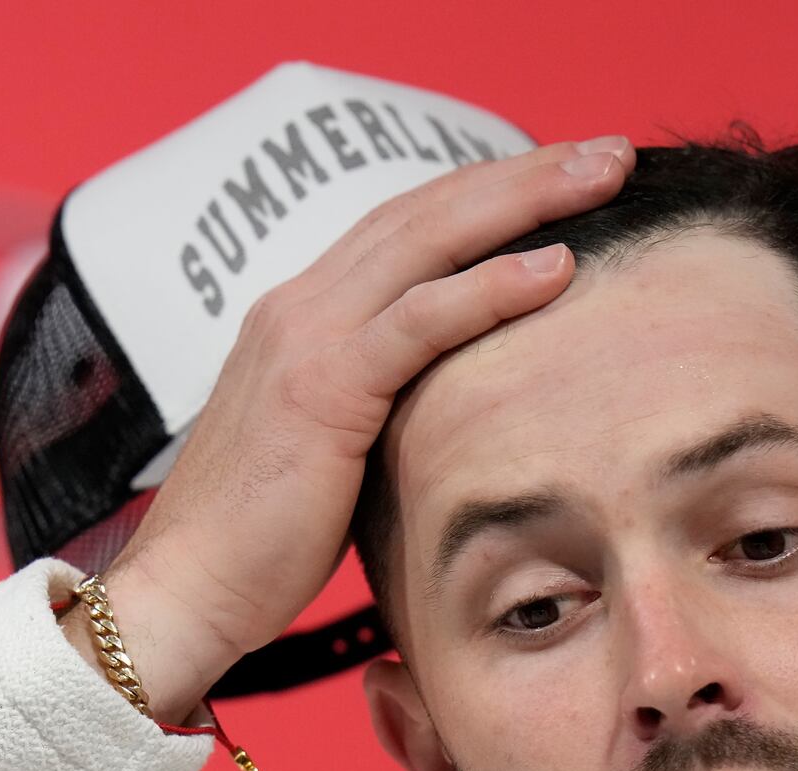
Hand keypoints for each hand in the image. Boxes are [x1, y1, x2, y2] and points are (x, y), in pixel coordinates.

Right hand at [74, 136, 634, 722]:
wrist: (186, 592)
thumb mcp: (337, 447)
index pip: (412, 226)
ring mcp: (305, 339)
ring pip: (429, 240)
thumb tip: (459, 404)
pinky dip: (488, 288)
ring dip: (524, 200)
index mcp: (305, 313)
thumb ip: (387, 402)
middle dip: (525, 172)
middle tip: (610, 151)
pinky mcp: (321, 390)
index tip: (569, 180)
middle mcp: (302, 305)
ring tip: (605, 175)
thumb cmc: (267, 539)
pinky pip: (417, 322)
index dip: (491, 193)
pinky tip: (555, 268)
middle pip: (429, 209)